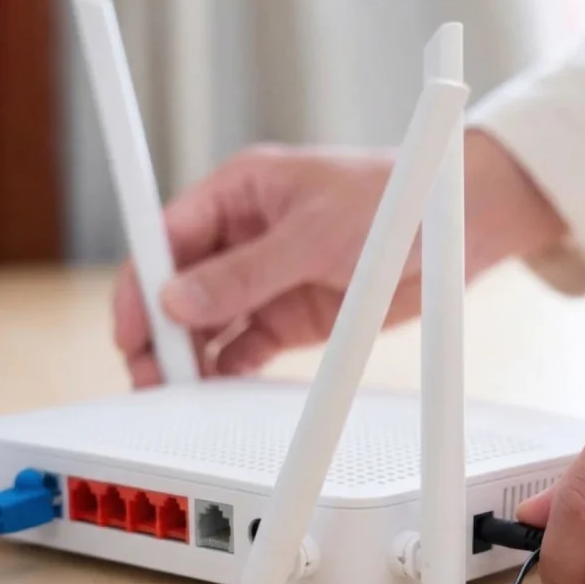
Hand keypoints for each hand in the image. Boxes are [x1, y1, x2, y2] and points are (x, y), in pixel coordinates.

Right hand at [113, 131, 564, 384]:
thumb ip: (245, 271)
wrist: (455, 227)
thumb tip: (175, 302)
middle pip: (177, 287)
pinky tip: (217, 388)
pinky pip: (243, 346)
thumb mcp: (314, 232)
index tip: (130, 326)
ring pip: (205, 322)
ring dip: (189, 355)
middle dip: (158, 330)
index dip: (139, 283)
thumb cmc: (389, 199)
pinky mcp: (288, 315)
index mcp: (237, 193)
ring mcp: (264, 279)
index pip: (166, 238)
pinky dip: (228, 368)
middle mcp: (242, 236)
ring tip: (179, 391)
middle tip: (152, 375)